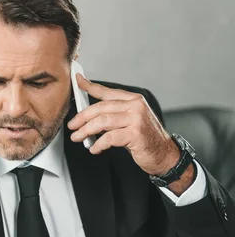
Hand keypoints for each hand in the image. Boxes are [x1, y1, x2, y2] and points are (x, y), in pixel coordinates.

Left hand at [67, 74, 194, 191]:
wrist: (164, 155)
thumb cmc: (145, 139)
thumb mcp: (130, 122)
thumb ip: (113, 116)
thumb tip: (89, 117)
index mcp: (133, 100)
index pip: (107, 92)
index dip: (90, 86)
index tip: (77, 81)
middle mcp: (136, 106)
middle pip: (101, 107)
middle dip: (82, 117)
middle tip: (72, 125)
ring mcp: (136, 119)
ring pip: (103, 121)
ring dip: (86, 130)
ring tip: (78, 137)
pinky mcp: (135, 134)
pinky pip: (109, 138)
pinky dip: (98, 144)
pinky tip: (94, 149)